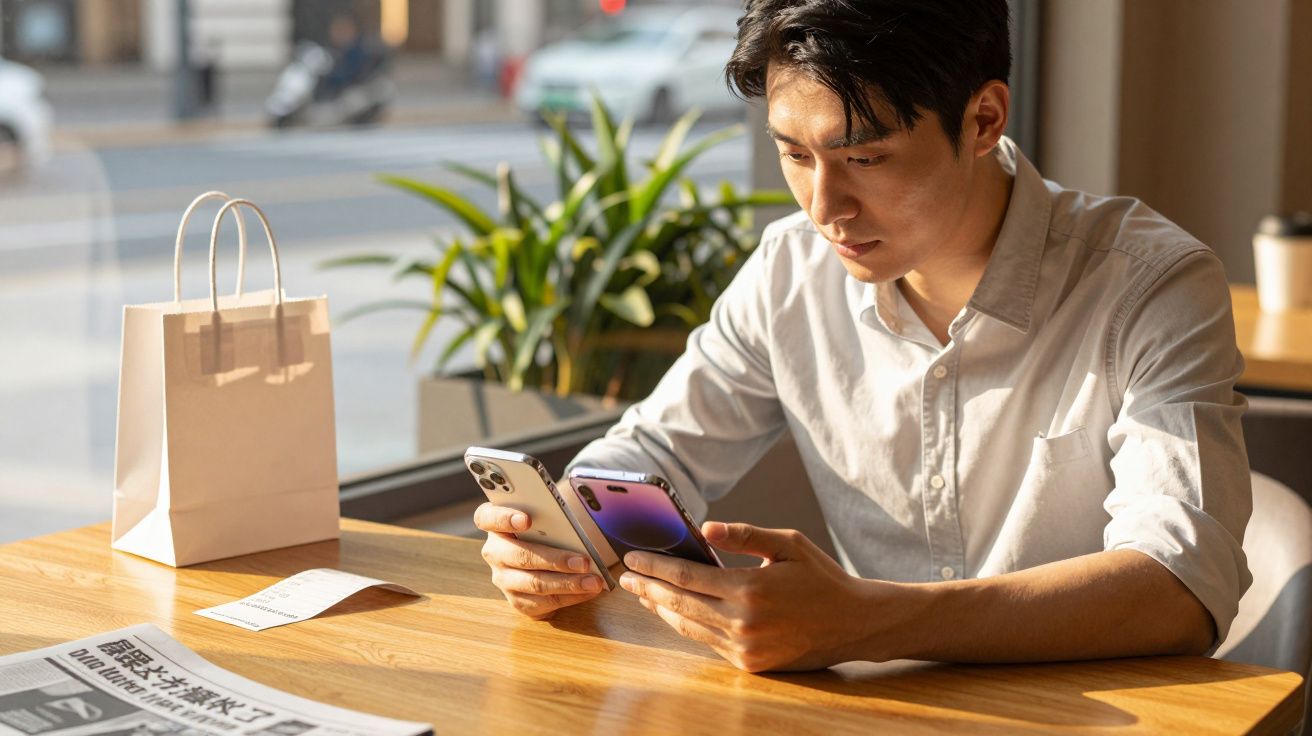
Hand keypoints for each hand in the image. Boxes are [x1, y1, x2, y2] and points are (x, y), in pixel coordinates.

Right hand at [473, 502, 606, 619]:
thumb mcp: (548, 513)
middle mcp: (494, 552)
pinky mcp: (517, 601)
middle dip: (556, 560)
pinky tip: (588, 592)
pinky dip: (569, 598)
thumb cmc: (548, 526)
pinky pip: (542, 603)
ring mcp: (503, 579)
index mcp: (494, 523)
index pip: (487, 518)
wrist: (549, 549)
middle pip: (520, 556)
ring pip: (534, 584)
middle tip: (584, 562)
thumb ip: (553, 513)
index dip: (504, 518)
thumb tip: (577, 523)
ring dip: (568, 584)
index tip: (526, 520)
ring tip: (594, 581)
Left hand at [618, 522, 880, 671]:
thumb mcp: (788, 543)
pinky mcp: (751, 664)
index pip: (686, 577)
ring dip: (661, 609)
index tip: (633, 559)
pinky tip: (675, 613)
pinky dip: (687, 625)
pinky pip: (708, 642)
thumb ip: (745, 534)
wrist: (855, 624)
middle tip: (625, 576)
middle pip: (679, 604)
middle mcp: (743, 622)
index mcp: (750, 588)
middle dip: (648, 589)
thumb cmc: (822, 578)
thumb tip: (704, 528)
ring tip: (642, 594)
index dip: (655, 568)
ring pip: (689, 626)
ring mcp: (745, 647)